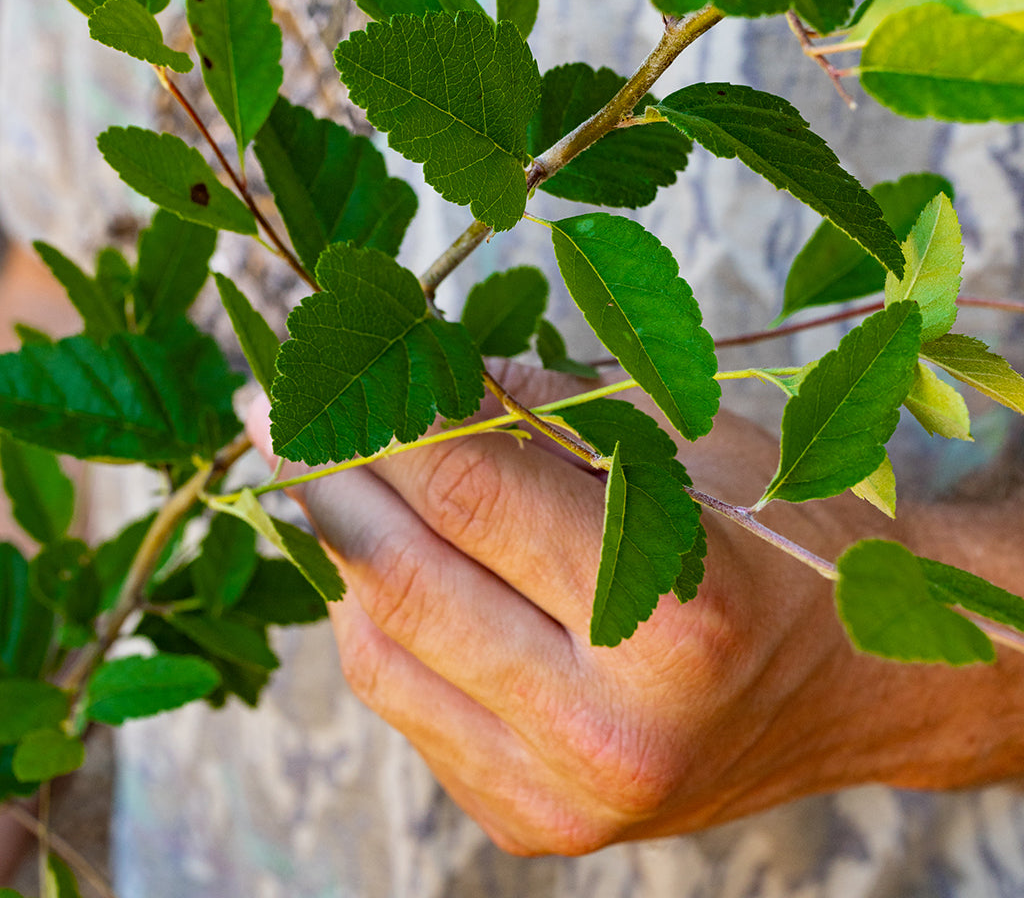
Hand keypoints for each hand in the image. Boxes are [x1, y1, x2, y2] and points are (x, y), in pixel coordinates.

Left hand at [247, 361, 1023, 854]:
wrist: (858, 683)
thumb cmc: (787, 541)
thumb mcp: (688, 446)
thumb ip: (543, 411)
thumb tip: (415, 373)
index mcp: (674, 612)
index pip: (471, 493)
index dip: (375, 420)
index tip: (310, 371)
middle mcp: (613, 729)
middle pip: (407, 581)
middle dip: (326, 481)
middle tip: (275, 417)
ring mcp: (567, 796)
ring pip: (382, 653)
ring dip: (346, 556)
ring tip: (342, 485)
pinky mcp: (535, 824)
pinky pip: (409, 705)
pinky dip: (384, 624)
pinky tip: (398, 570)